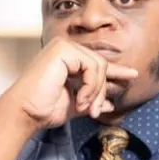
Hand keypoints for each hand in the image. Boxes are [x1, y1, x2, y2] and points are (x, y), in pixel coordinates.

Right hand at [0, 40, 137, 159]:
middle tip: (94, 111)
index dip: (116, 71)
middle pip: (101, 65)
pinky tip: (79, 99)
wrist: (26, 112)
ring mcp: (64, 47)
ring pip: (100, 66)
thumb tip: (111, 102)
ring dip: (96, 92)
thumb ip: (92, 99)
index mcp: (67, 58)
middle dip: (101, 91)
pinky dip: (91, 86)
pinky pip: (93, 67)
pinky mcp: (64, 50)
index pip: (96, 63)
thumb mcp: (75, 103)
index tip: (132, 76)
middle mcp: (65, 48)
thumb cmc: (44, 109)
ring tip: (85, 107)